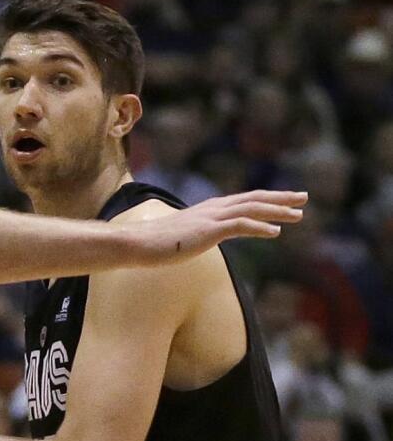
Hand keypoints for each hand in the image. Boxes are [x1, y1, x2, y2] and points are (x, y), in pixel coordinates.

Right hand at [128, 190, 307, 263]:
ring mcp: (210, 218)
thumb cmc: (155, 243)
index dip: (267, 199)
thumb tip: (198, 240)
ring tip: (298, 214)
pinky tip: (275, 232)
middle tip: (303, 197)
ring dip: (276, 210)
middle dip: (280, 198)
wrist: (137, 243)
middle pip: (253, 199)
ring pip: (251, 209)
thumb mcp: (182, 237)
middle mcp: (212, 209)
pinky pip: (239, 226)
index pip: (243, 200)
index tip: (286, 200)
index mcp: (208, 210)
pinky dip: (259, 227)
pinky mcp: (208, 230)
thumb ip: (196, 234)